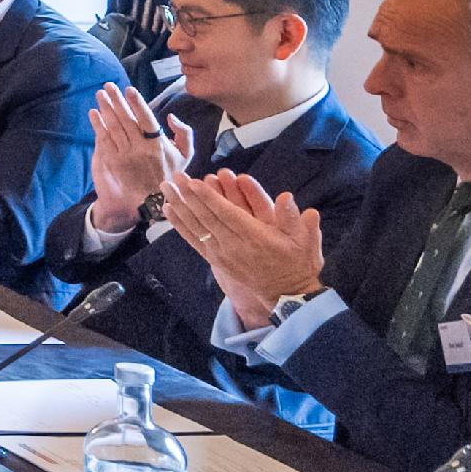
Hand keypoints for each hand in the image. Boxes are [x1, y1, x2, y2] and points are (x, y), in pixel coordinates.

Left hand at [84, 85, 189, 233]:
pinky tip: (93, 113)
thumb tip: (170, 116)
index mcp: (159, 145)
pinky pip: (104, 139)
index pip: (147, 119)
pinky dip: (98, 125)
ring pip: (114, 127)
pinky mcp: (113, 162)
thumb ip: (184, 133)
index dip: (137, 103)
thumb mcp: (185, 155)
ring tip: (100, 95)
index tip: (129, 89)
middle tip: (108, 86)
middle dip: (116, 100)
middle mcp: (141, 149)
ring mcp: (126, 155)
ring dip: (106, 109)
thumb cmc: (170, 174)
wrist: (153, 200)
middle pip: (126, 119)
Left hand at [163, 162, 326, 329]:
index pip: (228, 215)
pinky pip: (194, 241)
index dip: (210, 199)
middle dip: (189, 196)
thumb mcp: (305, 241)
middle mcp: (235, 246)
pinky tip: (168, 210)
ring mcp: (222, 255)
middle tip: (175, 176)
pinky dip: (180, 225)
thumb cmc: (296, 263)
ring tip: (166, 187)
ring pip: (196, 228)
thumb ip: (294, 219)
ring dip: (180, 206)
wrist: (287, 295)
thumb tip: (287, 197)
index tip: (195, 183)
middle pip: (207, 218)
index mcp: (256, 238)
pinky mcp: (216, 261)